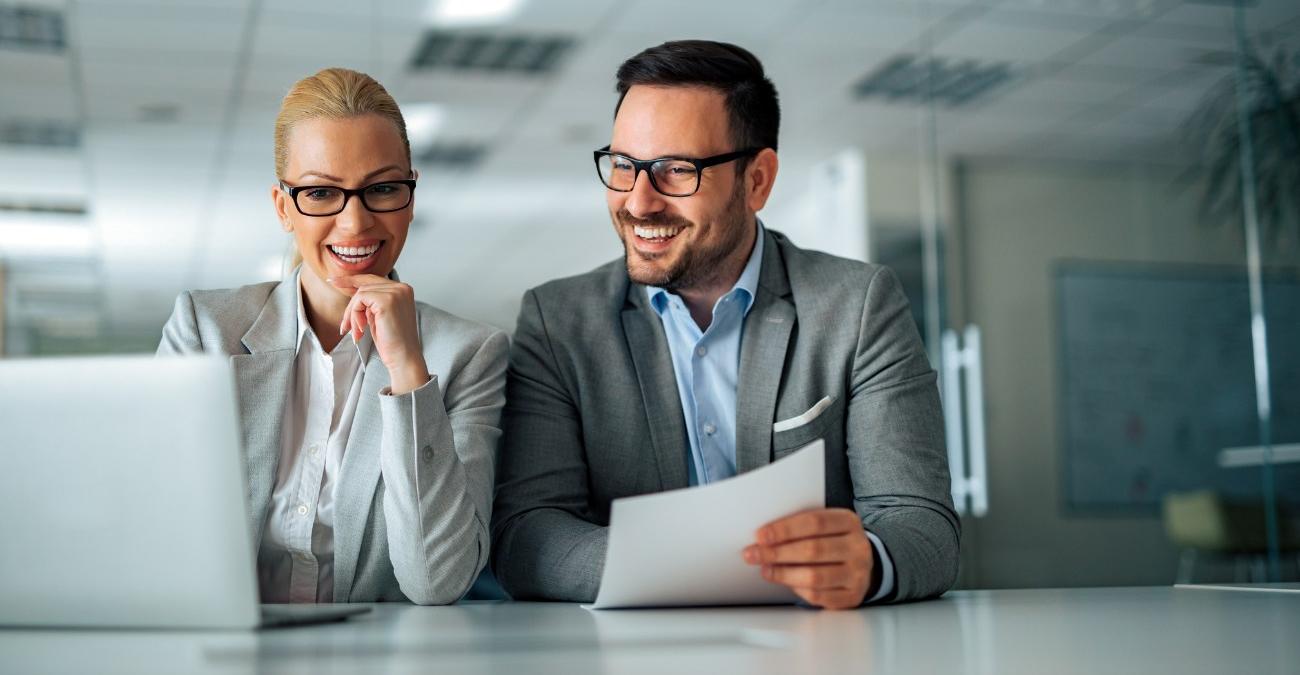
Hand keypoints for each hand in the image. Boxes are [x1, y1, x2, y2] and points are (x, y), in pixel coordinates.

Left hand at [329, 274, 429, 394]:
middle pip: (364, 286)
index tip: (332, 281)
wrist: (403, 358)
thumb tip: (349, 288)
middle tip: (346, 327)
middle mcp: (401, 288)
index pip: (372, 279)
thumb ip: (370, 301)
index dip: (351, 280)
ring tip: (357, 332)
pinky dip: (355, 315)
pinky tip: (361, 330)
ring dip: (352, 314)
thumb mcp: (379, 315)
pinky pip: (360, 300)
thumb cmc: (392, 342)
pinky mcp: (386, 300)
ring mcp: (395, 293)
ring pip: (360, 294)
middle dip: (351, 308)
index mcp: (403, 290)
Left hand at [742, 508, 874, 609]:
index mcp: (849, 522)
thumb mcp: (825, 526)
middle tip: (753, 554)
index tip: (760, 535)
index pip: (814, 522)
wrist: (862, 564)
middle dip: (777, 552)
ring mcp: (857, 574)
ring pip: (814, 576)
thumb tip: (764, 537)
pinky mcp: (852, 596)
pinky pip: (819, 596)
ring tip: (765, 569)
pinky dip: (797, 589)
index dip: (785, 529)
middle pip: (813, 549)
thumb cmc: (833, 541)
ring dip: (783, 574)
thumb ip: (800, 527)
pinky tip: (785, 582)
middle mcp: (857, 547)